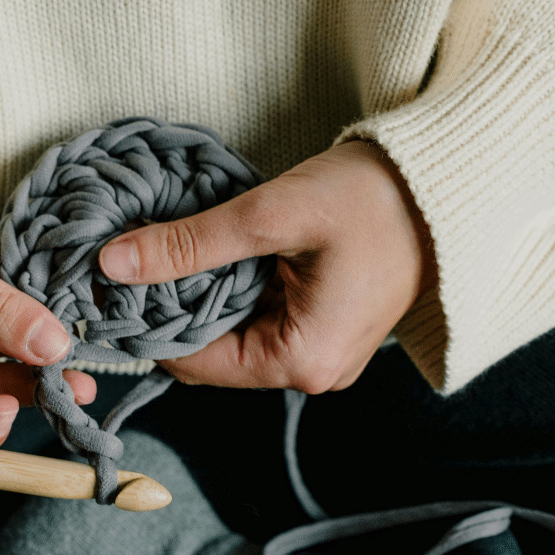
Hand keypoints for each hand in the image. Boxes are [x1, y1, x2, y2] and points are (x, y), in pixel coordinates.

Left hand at [98, 141, 435, 392]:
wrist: (442, 183)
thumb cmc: (370, 198)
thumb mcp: (270, 215)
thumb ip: (189, 244)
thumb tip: (113, 264)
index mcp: (301, 361)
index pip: (193, 363)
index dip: (148, 323)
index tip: (111, 282)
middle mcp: (312, 372)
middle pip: (212, 354)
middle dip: (171, 309)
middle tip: (133, 259)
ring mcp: (322, 353)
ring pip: (233, 336)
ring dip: (200, 296)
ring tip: (170, 250)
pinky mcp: (325, 327)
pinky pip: (261, 320)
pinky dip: (231, 289)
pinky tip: (213, 254)